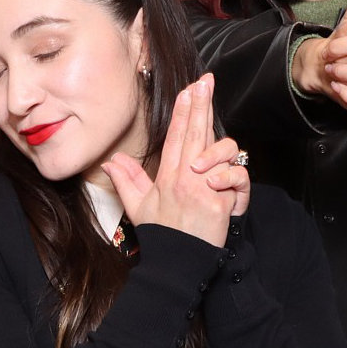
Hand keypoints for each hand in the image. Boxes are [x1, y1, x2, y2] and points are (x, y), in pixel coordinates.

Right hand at [107, 75, 249, 251]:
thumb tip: (111, 161)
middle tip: (206, 81)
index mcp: (166, 177)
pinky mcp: (220, 202)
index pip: (176, 135)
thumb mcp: (140, 208)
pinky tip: (232, 165)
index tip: (189, 89)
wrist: (177, 266)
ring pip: (217, 151)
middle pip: (195, 133)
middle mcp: (184, 178)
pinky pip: (233, 177)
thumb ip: (127, 181)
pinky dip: (234, 171)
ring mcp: (202, 189)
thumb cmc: (162, 237)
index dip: (183, 110)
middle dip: (201, 104)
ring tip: (218, 119)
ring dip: (220, 138)